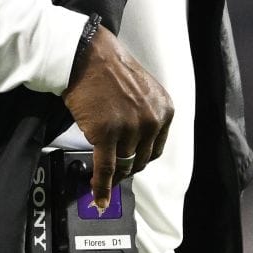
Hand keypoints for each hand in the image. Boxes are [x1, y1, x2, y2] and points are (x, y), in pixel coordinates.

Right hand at [62, 26, 172, 210]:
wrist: (87, 56)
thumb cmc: (111, 69)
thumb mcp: (143, 91)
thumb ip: (146, 116)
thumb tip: (137, 145)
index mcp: (164, 110)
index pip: (156, 149)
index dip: (142, 161)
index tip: (132, 166)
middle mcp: (151, 121)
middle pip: (141, 160)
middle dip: (127, 169)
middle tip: (114, 174)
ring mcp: (129, 128)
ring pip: (122, 164)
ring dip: (112, 174)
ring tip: (101, 178)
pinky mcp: (106, 134)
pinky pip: (106, 168)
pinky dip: (102, 186)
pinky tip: (98, 196)